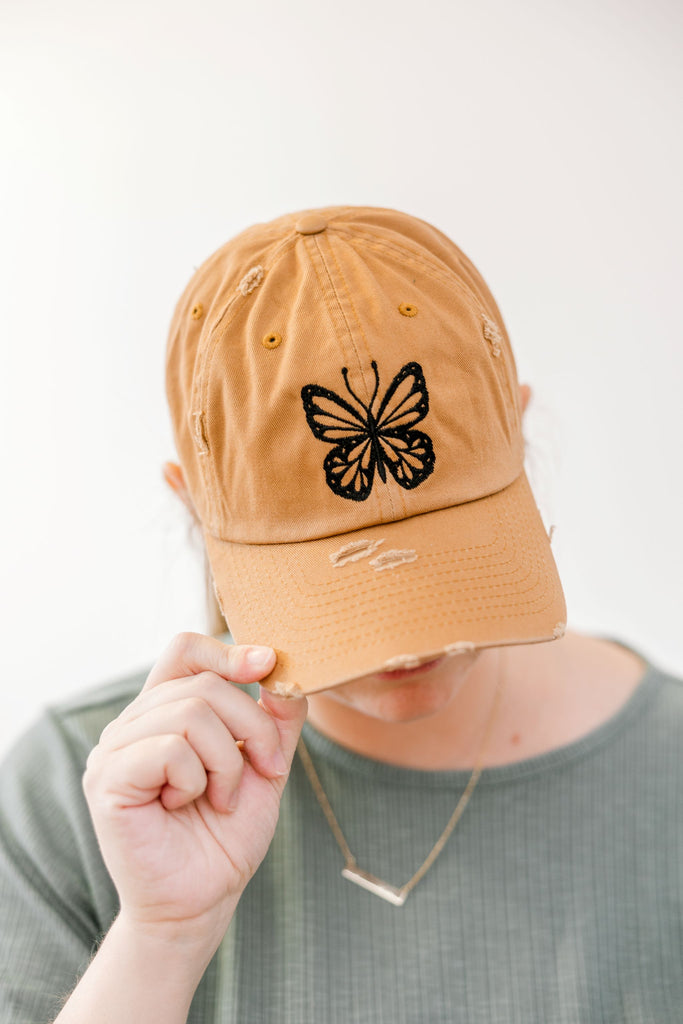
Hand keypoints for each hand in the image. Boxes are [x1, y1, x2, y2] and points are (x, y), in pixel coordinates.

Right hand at [82, 632, 306, 945]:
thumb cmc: (226, 834)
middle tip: (266, 770)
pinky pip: (169, 750)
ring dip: (226, 762)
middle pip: (203, 684)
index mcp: (165, 711)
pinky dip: (196, 780)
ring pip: (191, 714)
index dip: (228, 651)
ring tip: (221, 798)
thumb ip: (275, 718)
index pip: (186, 650)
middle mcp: (133, 722)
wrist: (203, 899)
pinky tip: (186, 806)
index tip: (267, 666)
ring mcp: (114, 749)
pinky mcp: (107, 780)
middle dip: (252, 727)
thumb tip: (283, 669)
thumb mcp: (264, 766)